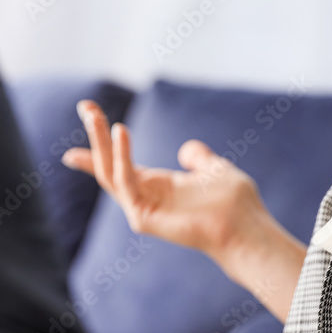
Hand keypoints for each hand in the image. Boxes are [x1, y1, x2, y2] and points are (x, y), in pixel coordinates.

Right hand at [62, 100, 276, 273]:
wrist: (246, 227)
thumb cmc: (234, 204)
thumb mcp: (213, 169)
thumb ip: (198, 159)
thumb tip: (186, 149)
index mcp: (156, 187)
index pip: (118, 165)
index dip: (101, 144)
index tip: (89, 115)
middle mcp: (144, 198)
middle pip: (107, 166)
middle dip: (95, 136)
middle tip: (85, 105)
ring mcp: (141, 210)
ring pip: (108, 174)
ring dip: (99, 142)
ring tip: (94, 115)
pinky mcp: (144, 219)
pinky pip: (126, 182)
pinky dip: (121, 156)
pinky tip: (121, 131)